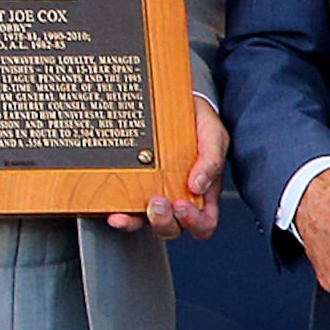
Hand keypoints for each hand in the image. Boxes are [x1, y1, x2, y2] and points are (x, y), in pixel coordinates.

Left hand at [108, 100, 226, 239]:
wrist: (172, 101)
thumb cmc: (198, 121)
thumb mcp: (213, 134)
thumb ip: (211, 159)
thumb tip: (199, 185)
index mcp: (203, 191)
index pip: (204, 222)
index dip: (195, 222)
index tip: (183, 204)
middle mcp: (178, 197)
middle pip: (175, 228)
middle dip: (166, 221)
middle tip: (160, 202)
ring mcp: (154, 194)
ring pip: (149, 225)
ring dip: (144, 222)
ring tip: (143, 204)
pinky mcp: (134, 189)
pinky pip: (127, 212)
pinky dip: (122, 218)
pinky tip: (116, 213)